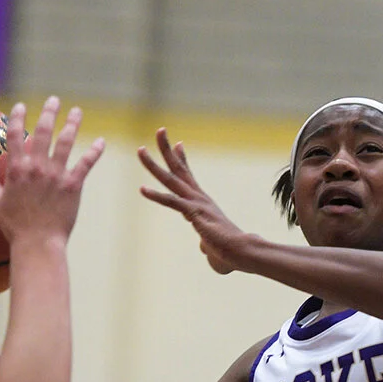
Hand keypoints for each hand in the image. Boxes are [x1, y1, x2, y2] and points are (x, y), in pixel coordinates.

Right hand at [0, 97, 103, 243]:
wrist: (38, 242)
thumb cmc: (14, 225)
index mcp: (17, 169)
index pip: (16, 136)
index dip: (18, 118)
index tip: (21, 106)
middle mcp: (37, 167)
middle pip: (44, 132)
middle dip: (49, 113)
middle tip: (55, 100)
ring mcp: (57, 175)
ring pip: (66, 142)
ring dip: (72, 125)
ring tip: (77, 112)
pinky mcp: (73, 185)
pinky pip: (86, 164)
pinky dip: (94, 152)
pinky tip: (100, 142)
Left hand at [137, 127, 247, 274]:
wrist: (242, 251)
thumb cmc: (230, 251)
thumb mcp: (212, 243)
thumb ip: (205, 241)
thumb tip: (205, 248)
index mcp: (202, 202)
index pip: (188, 176)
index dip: (181, 159)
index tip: (175, 143)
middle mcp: (199, 197)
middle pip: (178, 168)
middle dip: (166, 149)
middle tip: (159, 130)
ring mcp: (196, 203)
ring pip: (170, 179)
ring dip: (153, 165)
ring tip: (140, 150)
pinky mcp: (194, 213)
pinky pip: (171, 202)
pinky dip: (156, 195)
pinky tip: (142, 189)